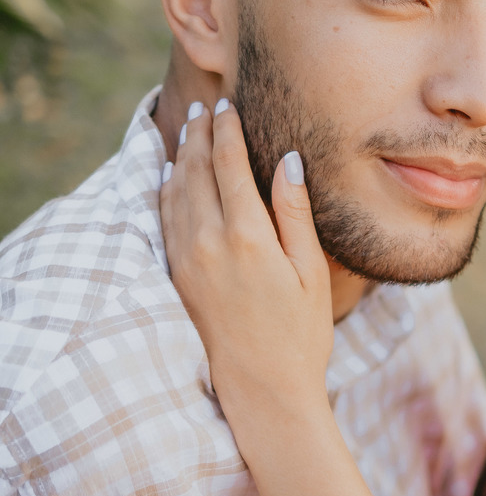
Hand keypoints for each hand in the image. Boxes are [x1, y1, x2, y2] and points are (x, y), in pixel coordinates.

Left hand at [160, 101, 334, 449]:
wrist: (262, 388)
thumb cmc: (300, 334)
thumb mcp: (311, 272)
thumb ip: (295, 213)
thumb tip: (288, 161)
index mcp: (248, 236)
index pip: (228, 163)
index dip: (227, 129)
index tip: (228, 106)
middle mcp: (209, 241)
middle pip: (195, 169)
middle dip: (199, 134)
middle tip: (206, 108)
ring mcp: (186, 259)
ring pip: (175, 190)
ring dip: (181, 156)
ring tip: (189, 131)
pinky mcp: (176, 276)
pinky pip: (164, 218)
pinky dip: (166, 189)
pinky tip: (172, 176)